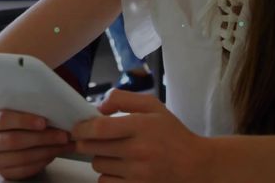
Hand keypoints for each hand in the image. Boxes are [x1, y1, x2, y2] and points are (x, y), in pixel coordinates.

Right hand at [0, 109, 75, 179]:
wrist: (2, 136)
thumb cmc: (13, 120)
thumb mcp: (15, 110)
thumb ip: (27, 108)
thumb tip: (54, 109)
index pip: (3, 119)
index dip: (24, 121)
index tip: (43, 122)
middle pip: (14, 140)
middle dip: (42, 138)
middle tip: (62, 135)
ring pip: (21, 157)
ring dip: (47, 151)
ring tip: (63, 145)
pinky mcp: (3, 173)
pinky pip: (25, 170)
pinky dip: (42, 162)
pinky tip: (53, 153)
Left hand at [71, 90, 207, 182]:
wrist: (196, 166)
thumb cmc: (173, 134)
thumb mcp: (154, 107)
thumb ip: (123, 99)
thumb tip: (98, 108)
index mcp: (143, 127)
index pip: (100, 128)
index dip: (82, 128)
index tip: (78, 127)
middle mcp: (139, 151)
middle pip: (93, 148)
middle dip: (86, 142)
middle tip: (91, 138)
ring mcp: (138, 174)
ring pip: (98, 165)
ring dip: (99, 157)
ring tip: (114, 152)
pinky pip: (104, 182)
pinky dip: (107, 175)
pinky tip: (119, 168)